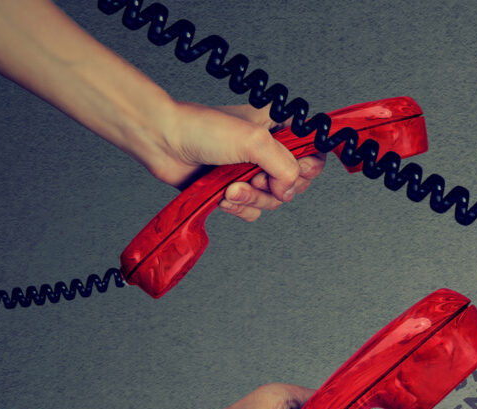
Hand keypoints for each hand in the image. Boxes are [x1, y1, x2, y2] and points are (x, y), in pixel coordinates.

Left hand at [137, 101, 320, 219]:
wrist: (162, 142)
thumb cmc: (201, 129)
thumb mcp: (255, 141)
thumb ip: (285, 167)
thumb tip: (288, 191)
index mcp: (278, 129)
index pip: (314, 153)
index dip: (307, 167)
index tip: (292, 168)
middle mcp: (268, 151)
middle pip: (296, 183)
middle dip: (275, 187)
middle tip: (255, 176)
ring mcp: (251, 171)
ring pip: (274, 201)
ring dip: (253, 198)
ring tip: (231, 187)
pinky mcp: (235, 189)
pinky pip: (254, 211)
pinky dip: (240, 207)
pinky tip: (223, 195)